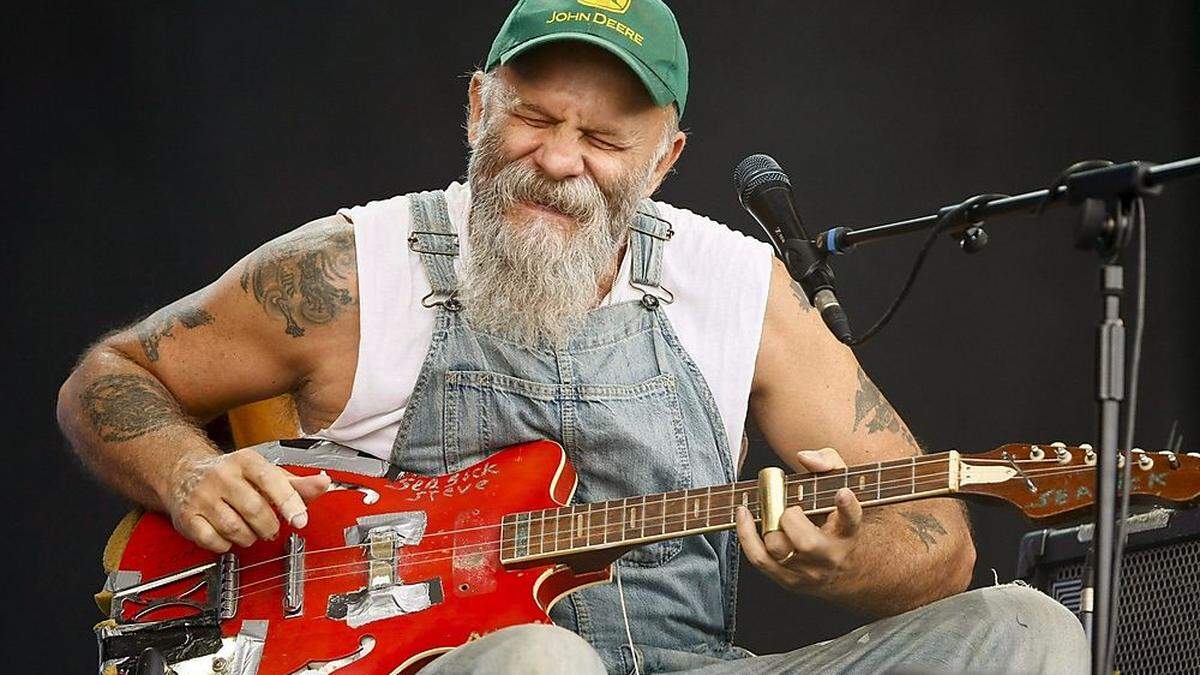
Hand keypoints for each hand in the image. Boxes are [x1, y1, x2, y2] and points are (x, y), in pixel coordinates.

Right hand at [165, 448, 331, 552]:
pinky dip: (227, 545)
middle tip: (271, 527)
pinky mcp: (187, 517)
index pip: (271, 481)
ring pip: (235, 529)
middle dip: (269, 526)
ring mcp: (202, 496)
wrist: (185, 473)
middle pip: (255, 510)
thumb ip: (297, 483)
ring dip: (249, 537)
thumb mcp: (266, 473)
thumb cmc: (233, 475)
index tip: (300, 519)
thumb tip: (324, 483)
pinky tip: (229, 536)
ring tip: (250, 530)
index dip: (289, 502)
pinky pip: (213, 541)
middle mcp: (222, 476)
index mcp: (246, 461)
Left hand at [735, 447, 862, 591]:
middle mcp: (830, 557)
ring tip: (769, 511)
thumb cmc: (835, 522)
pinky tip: (744, 514)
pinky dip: (746, 535)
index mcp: (848, 533)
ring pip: (779, 550)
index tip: (842, 492)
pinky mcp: (787, 580)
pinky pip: (759, 559)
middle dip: (791, 519)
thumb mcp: (841, 489)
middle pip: (807, 543)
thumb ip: (829, 464)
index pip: (851, 521)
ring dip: (768, 526)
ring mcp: (808, 572)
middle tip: (790, 508)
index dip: (847, 507)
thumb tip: (804, 457)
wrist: (842, 571)